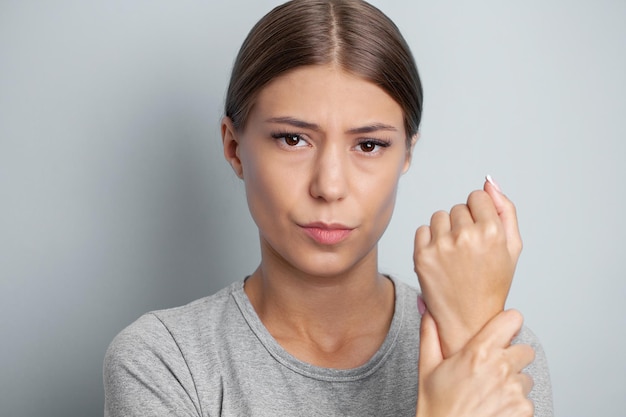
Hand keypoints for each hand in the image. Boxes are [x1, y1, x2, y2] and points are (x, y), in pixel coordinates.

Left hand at [414, 177, 522, 356]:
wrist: (469, 319)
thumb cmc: (493, 282)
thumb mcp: (512, 247)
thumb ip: (505, 209)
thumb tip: (488, 180)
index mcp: (492, 232)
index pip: (477, 197)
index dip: (480, 214)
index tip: (482, 234)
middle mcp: (466, 236)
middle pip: (458, 207)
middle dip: (463, 223)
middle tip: (470, 251)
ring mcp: (441, 246)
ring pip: (439, 216)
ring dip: (445, 230)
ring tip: (455, 254)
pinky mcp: (422, 256)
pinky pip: (422, 230)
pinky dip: (430, 241)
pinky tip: (441, 259)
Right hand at [416, 309, 534, 416]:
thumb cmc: (436, 407)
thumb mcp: (427, 368)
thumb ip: (430, 333)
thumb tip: (427, 308)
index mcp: (478, 353)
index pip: (513, 319)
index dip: (508, 324)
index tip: (503, 330)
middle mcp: (501, 368)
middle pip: (525, 350)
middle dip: (512, 357)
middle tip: (492, 369)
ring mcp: (515, 391)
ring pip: (526, 377)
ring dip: (513, 383)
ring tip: (490, 393)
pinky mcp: (524, 411)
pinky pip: (527, 400)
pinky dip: (514, 404)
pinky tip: (494, 408)